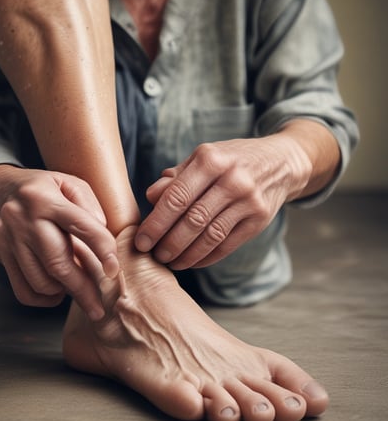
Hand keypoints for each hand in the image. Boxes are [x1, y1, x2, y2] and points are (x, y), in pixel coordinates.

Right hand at [0, 165, 118, 320]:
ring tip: (81, 294)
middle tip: (100, 308)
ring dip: (64, 293)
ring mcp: (10, 240)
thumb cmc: (42, 187)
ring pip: (40, 281)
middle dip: (83, 289)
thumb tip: (102, 231)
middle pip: (58, 263)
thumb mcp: (68, 182)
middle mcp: (25, 220)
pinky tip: (58, 294)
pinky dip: (43, 299)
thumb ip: (89, 204)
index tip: (114, 270)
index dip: (102, 249)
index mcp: (47, 199)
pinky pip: (22, 289)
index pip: (81, 226)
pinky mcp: (1, 256)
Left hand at [135, 134, 311, 269]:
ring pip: (210, 236)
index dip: (156, 223)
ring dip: (186, 254)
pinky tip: (191, 261)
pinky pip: (227, 244)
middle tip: (154, 256)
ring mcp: (249, 200)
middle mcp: (232, 179)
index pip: (176, 197)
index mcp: (211, 159)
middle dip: (168, 243)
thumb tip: (150, 197)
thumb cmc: (231, 160)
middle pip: (193, 220)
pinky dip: (206, 257)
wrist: (280, 162)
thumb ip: (176, 178)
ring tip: (170, 262)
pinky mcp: (259, 219)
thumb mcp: (203, 158)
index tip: (141, 241)